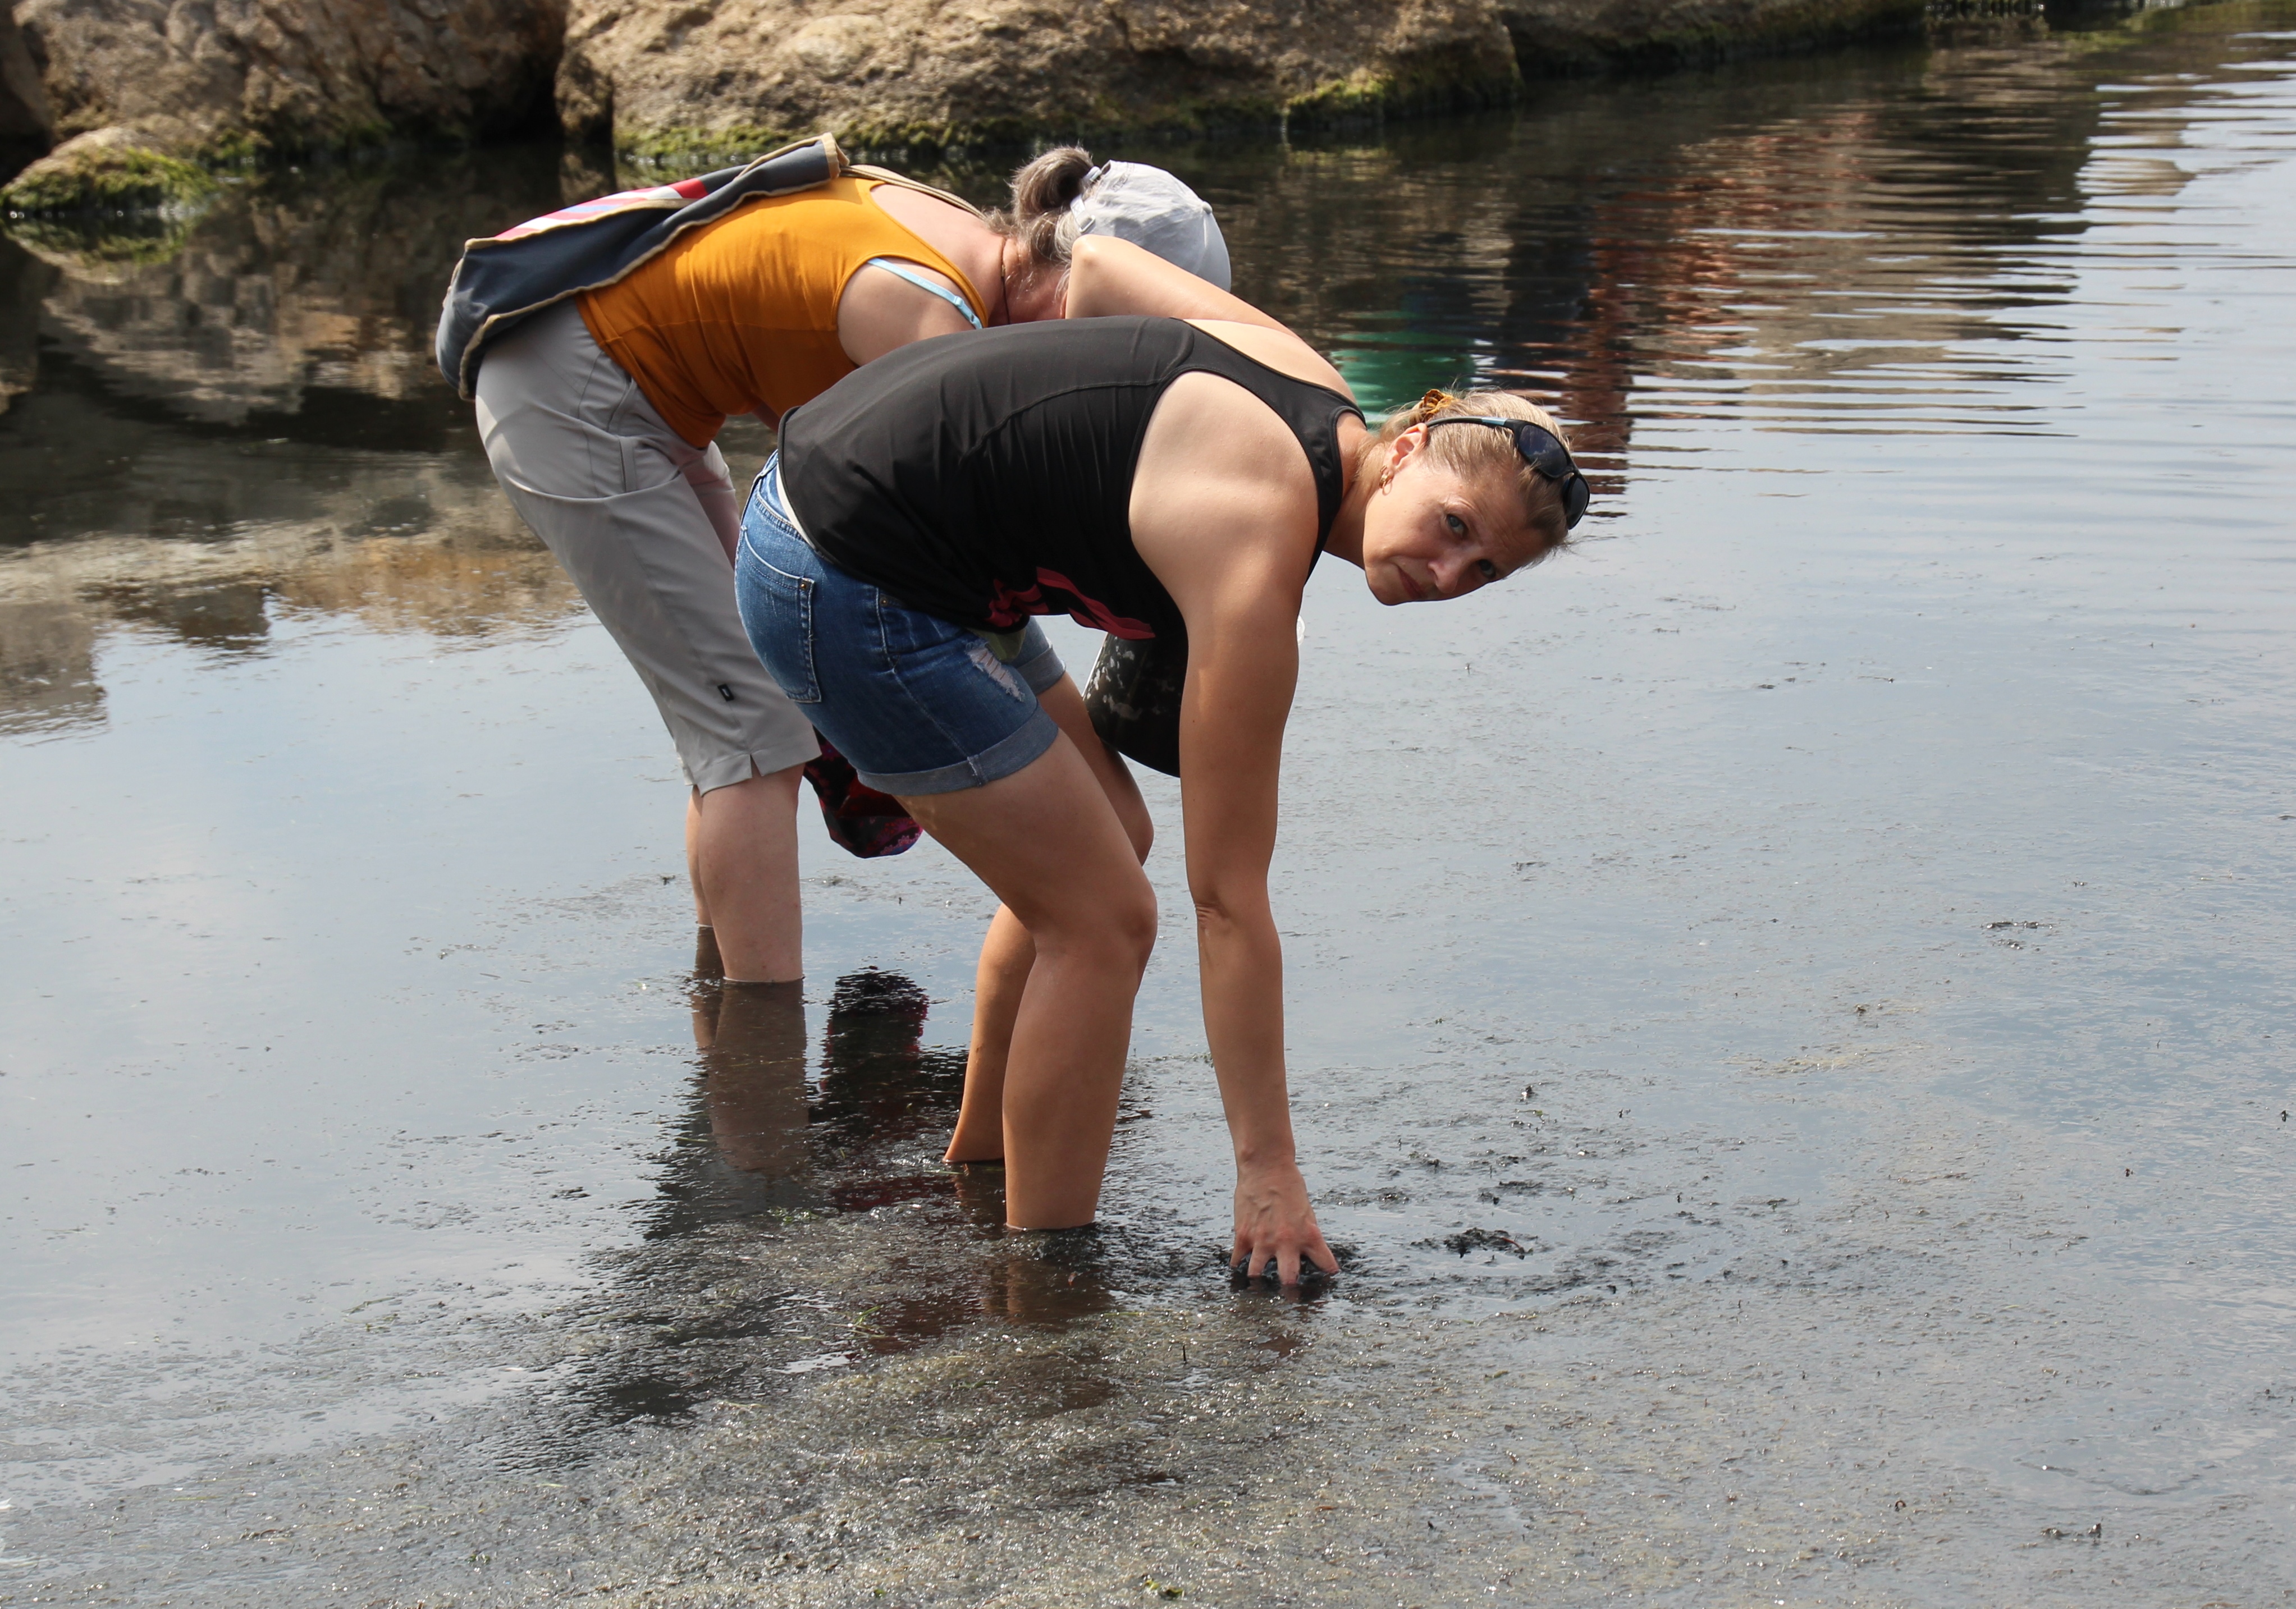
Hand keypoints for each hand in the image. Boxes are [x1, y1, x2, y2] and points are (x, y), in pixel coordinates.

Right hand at [1230, 1158, 1338, 1286]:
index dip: (1328, 1273)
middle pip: (1288, 1280)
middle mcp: (1286, 1242)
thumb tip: (1307, 1251)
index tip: (1327, 1278)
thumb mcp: (1307, 1211)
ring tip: (1260, 1282)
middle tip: (1289, 1294)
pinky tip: (1241, 1265)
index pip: (1326, 1264)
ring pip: (1257, 1275)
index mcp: (1308, 1235)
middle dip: (1289, 1290)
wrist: (1266, 1166)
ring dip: (1259, 1280)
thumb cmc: (1289, 1185)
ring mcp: (1262, 1241)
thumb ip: (1307, 1234)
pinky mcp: (1243, 1235)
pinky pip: (1238, 1260)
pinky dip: (1239, 1265)